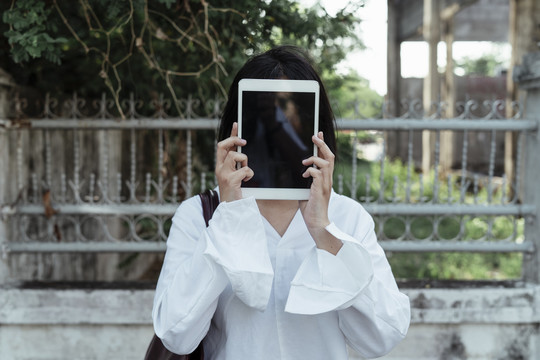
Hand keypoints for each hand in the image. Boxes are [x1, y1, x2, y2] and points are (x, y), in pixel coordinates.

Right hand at [215, 122, 253, 201]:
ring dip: (244, 161)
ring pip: (235, 156)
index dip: (230, 134)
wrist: (230, 209)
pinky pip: (245, 170)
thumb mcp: (233, 174)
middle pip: (223, 145)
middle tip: (244, 142)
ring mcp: (223, 174)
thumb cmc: (234, 192)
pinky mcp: (230, 181)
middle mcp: (219, 168)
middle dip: (234, 140)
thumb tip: (241, 150)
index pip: (222, 145)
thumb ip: (235, 164)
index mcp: (220, 166)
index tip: (237, 125)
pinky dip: (249, 174)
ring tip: (245, 171)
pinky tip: (247, 180)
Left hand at [299, 131, 341, 254]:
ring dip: (314, 158)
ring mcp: (325, 185)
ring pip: (326, 163)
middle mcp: (328, 180)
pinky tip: (304, 175)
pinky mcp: (320, 190)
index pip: (328, 158)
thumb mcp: (306, 191)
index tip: (319, 135)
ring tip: (305, 160)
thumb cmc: (311, 209)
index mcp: (325, 179)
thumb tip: (298, 173)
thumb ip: (305, 181)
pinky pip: (317, 174)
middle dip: (322, 144)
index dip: (324, 146)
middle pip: (330, 157)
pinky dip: (310, 171)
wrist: (317, 223)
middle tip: (315, 136)